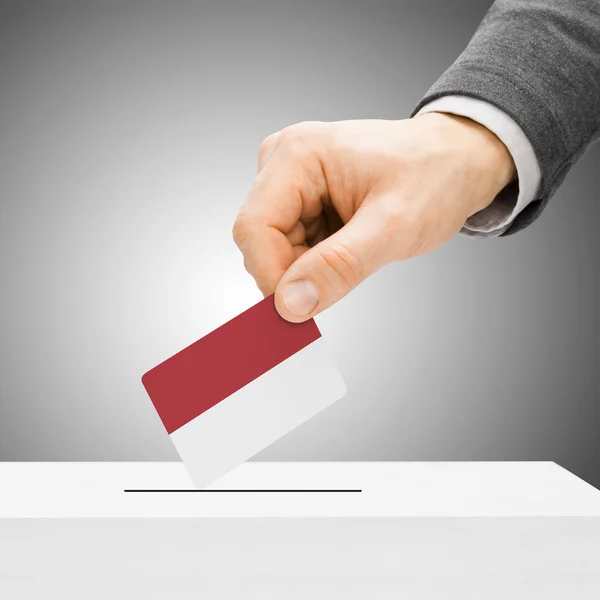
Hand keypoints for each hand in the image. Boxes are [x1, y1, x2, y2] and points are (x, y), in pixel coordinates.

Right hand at [233, 114, 515, 321]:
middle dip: (295, 273)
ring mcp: (291, 182)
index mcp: (297, 154)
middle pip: (261, 241)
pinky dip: (316, 263)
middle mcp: (284, 163)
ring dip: (309, 268)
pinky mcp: (300, 200)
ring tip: (356, 252)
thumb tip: (289, 304)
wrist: (455, 161)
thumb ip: (339, 265)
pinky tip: (348, 248)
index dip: (271, 275)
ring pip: (274, 250)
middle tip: (344, 278)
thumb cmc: (434, 176)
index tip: (301, 309)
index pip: (253, 228)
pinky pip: (291, 247)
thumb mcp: (394, 225)